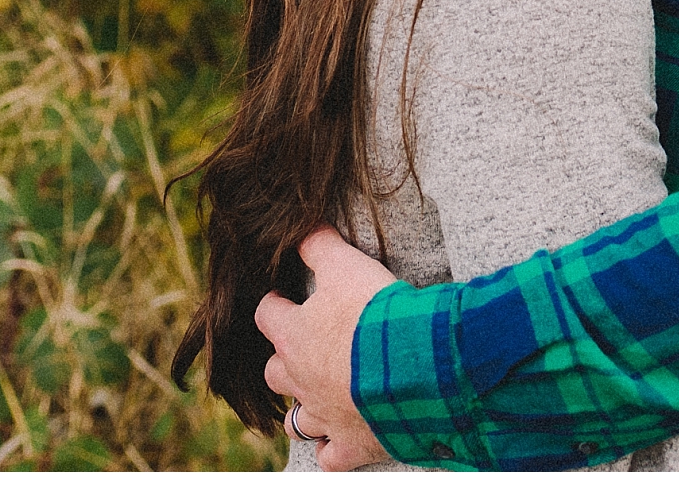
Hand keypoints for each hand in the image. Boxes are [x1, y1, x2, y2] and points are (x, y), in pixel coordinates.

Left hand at [253, 225, 397, 467]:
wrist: (412, 367)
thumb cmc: (374, 313)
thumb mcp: (345, 264)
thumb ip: (318, 244)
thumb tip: (301, 225)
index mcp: (294, 335)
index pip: (267, 315)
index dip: (275, 304)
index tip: (285, 297)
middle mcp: (300, 380)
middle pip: (274, 374)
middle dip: (285, 361)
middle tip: (306, 347)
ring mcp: (323, 417)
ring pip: (295, 422)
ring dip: (302, 409)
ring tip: (318, 395)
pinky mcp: (350, 444)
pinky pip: (329, 458)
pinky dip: (331, 449)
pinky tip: (339, 438)